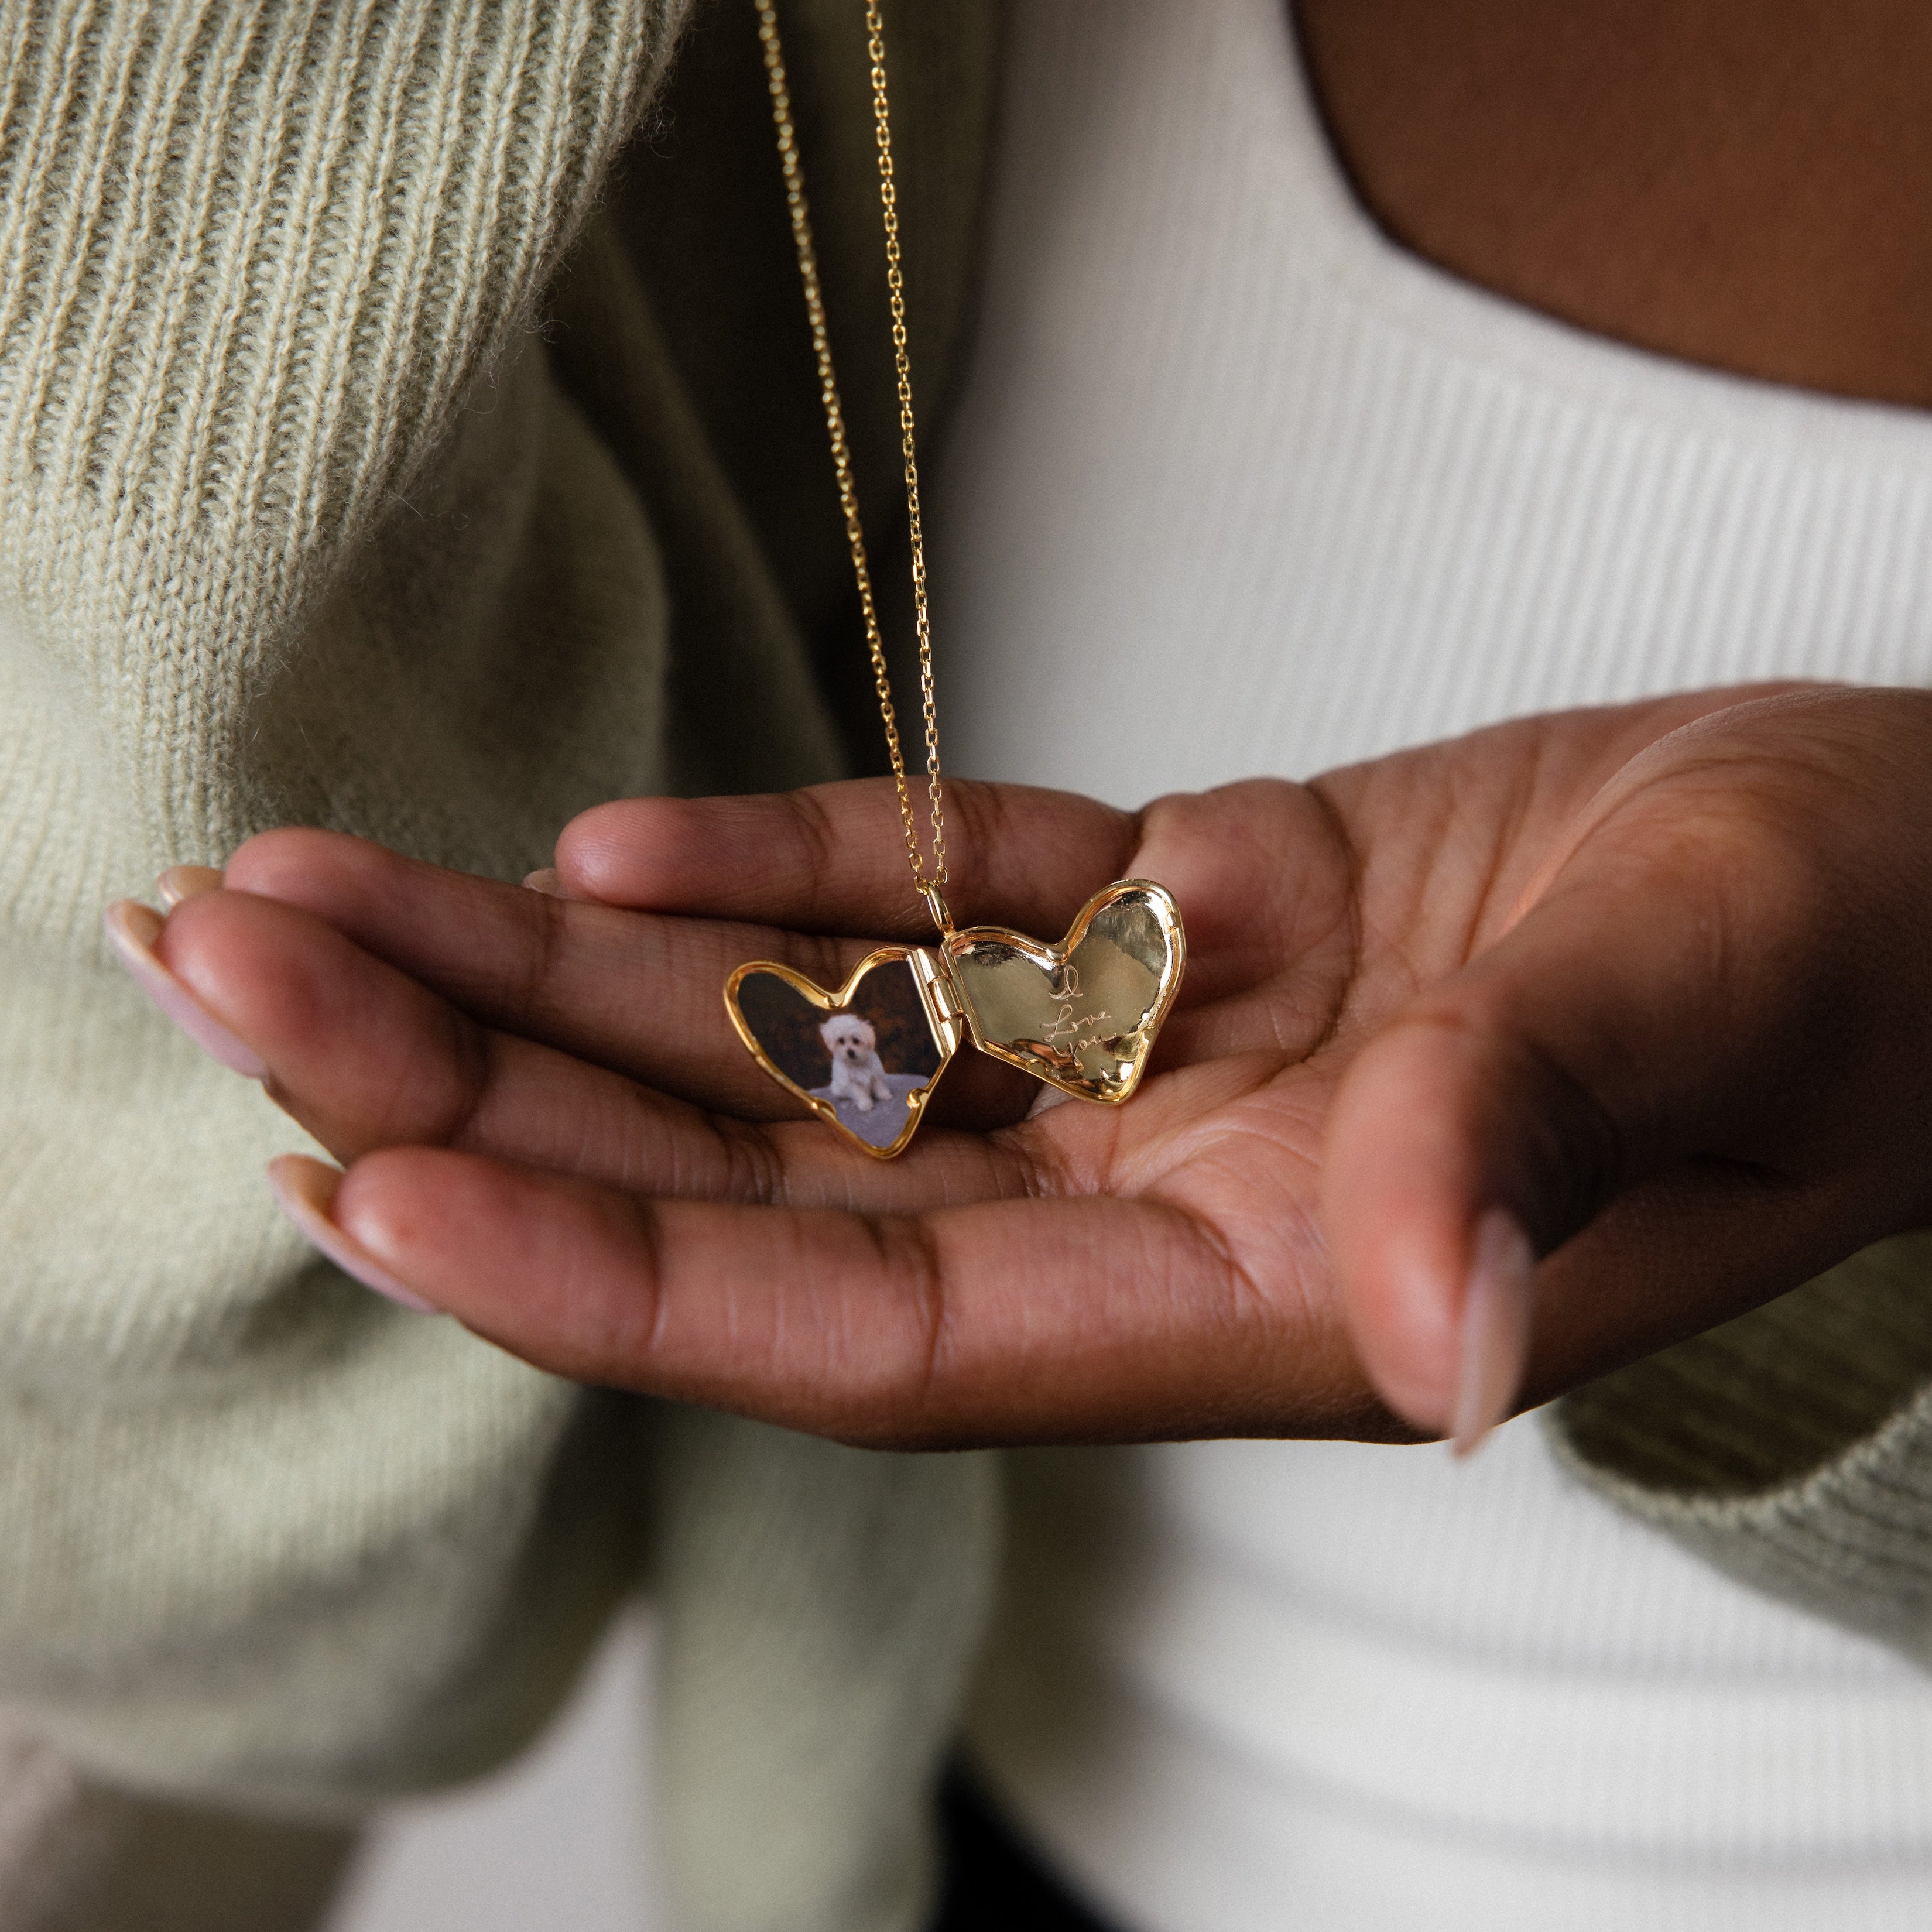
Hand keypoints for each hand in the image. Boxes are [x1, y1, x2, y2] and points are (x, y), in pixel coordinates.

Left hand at [129, 685, 1931, 1448]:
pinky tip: (618, 856)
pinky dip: (791, 885)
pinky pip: (945, 911)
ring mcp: (1167, 1051)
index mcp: (1265, 1292)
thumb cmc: (1863, 961)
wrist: (1915, 860)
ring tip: (323, 892)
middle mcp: (1169, 1196)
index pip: (869, 1328)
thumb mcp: (1718, 1011)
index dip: (610, 1274)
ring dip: (564, 972)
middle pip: (763, 1181)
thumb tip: (1435, 1333)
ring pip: (805, 1041)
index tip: (367, 1179)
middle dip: (487, 1087)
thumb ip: (1538, 1144)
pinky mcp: (1192, 913)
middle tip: (231, 969)